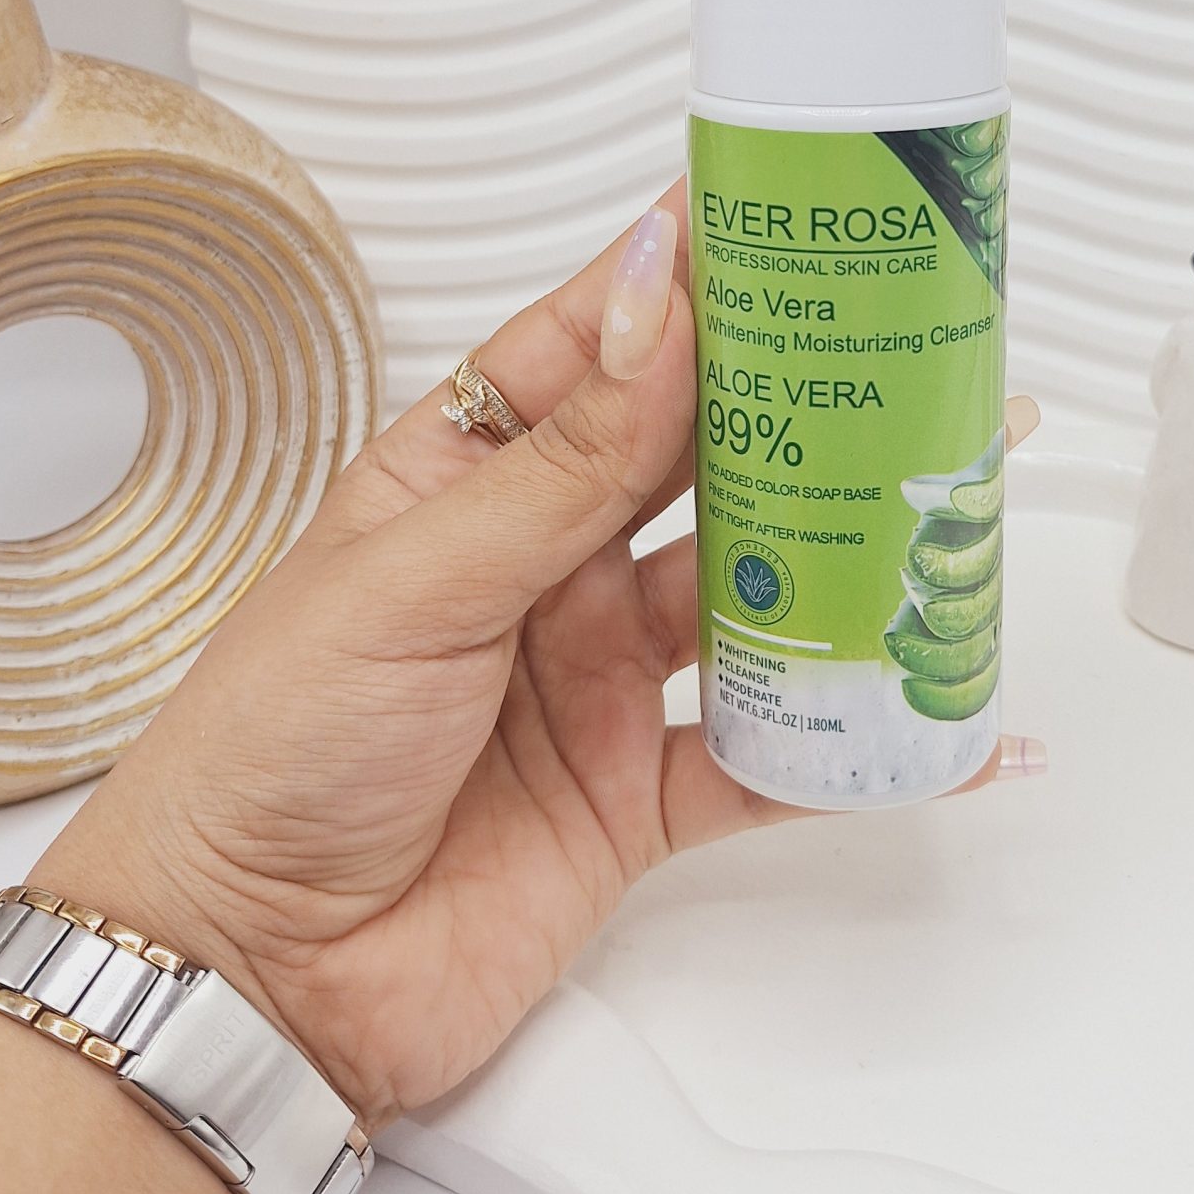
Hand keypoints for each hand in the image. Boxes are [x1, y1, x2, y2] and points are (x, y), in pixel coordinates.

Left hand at [31, 190, 1039, 1124]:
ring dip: (845, 559)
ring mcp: (601, 679)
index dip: (688, 283)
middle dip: (803, 408)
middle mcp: (546, 568)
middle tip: (914, 352)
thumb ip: (562, 462)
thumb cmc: (270, 751)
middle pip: (699, 463)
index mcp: (466, 483)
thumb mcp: (416, 580)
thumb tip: (658, 307)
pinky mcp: (640, 796)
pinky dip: (853, 744)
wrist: (247, 975)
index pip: (596, 351)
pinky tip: (934, 718)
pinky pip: (774, 757)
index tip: (789, 217)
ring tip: (946, 508)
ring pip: (757, 595)